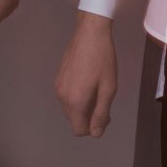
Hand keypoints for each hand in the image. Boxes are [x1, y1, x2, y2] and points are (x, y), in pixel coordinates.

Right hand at [55, 12, 117, 137]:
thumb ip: (102, 113)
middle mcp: (62, 97)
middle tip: (105, 100)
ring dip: (83, 105)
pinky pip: (67, 95)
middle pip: (74, 120)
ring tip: (97, 88)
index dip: (94, 127)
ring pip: (70, 108)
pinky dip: (77, 95)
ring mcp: (58, 86)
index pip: (80, 130)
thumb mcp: (109, 87)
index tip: (106, 114)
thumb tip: (96, 133)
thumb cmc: (103, 58)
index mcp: (75, 102)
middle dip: (89, 116)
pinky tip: (88, 80)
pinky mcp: (58, 77)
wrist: (90, 32)